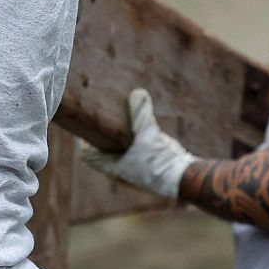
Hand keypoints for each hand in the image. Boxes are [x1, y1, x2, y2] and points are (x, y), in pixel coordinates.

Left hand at [79, 88, 198, 198]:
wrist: (184, 177)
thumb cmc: (160, 160)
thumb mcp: (148, 133)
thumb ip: (141, 112)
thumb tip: (137, 92)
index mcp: (113, 168)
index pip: (88, 155)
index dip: (83, 139)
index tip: (83, 122)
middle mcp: (120, 170)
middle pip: (101, 150)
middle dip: (100, 133)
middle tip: (100, 113)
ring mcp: (133, 169)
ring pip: (118, 150)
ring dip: (116, 135)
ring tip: (116, 115)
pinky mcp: (145, 165)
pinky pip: (133, 150)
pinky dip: (131, 138)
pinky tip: (135, 125)